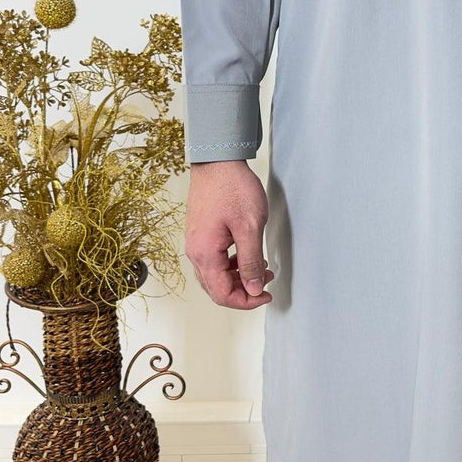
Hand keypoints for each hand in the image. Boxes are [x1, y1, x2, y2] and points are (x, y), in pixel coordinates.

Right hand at [185, 160, 275, 308]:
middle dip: (243, 291)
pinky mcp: (200, 233)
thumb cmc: (232, 188)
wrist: (217, 160)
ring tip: (261, 267)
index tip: (265, 295)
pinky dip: (231, 265)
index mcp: (205, 254)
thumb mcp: (250, 227)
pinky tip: (247, 254)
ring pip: (215, 275)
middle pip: (216, 288)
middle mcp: (195, 251)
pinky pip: (213, 260)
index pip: (221, 294)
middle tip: (265, 281)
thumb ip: (251, 261)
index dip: (245, 301)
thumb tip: (253, 288)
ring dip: (238, 277)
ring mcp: (196, 242)